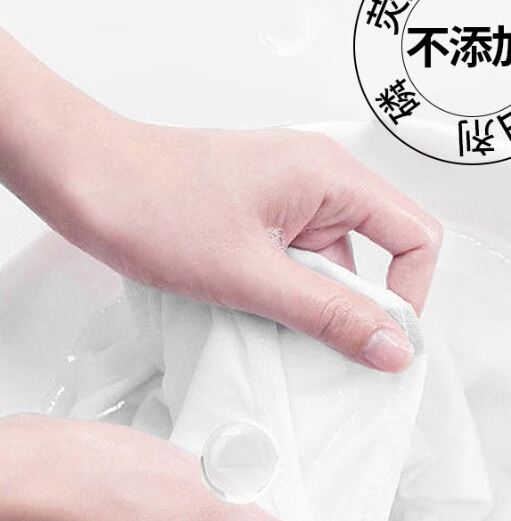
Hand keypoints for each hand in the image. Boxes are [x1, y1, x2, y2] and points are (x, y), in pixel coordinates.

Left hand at [68, 121, 442, 370]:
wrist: (84, 179)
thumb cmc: (152, 205)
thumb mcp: (251, 277)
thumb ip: (329, 315)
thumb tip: (392, 346)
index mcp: (329, 174)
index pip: (417, 235)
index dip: (408, 294)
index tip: (379, 339)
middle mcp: (317, 175)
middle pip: (379, 250)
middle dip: (357, 304)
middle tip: (322, 345)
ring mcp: (287, 190)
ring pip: (334, 260)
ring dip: (314, 300)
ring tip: (268, 323)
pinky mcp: (259, 208)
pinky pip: (297, 257)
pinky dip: (285, 290)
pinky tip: (251, 310)